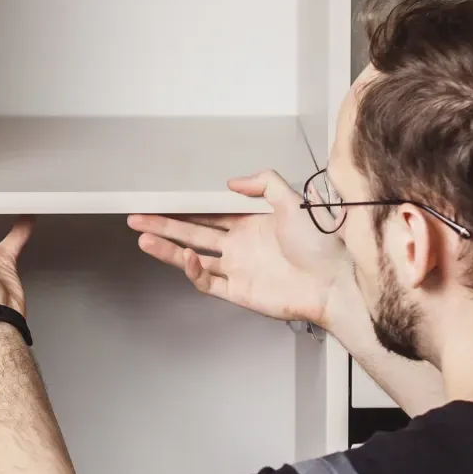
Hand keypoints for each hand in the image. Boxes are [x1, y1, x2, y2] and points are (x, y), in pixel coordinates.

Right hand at [126, 169, 349, 326]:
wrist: (333, 283)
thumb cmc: (322, 246)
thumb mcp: (293, 201)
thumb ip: (265, 183)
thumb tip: (233, 182)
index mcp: (251, 224)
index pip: (209, 213)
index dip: (186, 207)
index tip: (165, 200)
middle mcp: (240, 246)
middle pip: (192, 232)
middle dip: (164, 225)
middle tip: (139, 218)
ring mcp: (237, 269)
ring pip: (193, 257)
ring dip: (168, 249)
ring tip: (145, 238)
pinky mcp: (238, 291)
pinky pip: (208, 281)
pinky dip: (194, 270)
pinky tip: (186, 257)